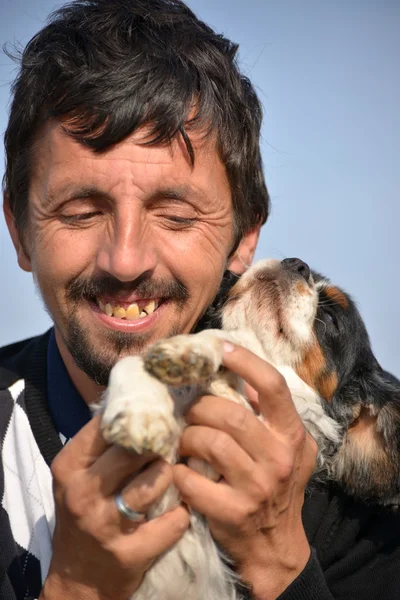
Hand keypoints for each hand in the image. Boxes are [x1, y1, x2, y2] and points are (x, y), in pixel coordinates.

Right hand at [41, 415, 188, 599]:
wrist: (78, 578)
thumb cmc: (84, 513)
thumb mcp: (79, 474)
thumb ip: (103, 443)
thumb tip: (139, 401)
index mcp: (69, 466)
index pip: (108, 425)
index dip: (138, 417)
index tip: (156, 415)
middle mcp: (83, 493)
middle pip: (134, 451)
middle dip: (158, 445)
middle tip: (170, 444)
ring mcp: (105, 525)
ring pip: (154, 482)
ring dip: (170, 475)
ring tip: (171, 476)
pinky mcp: (129, 553)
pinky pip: (172, 522)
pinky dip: (182, 513)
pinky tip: (181, 508)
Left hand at [173, 343, 316, 599]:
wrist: (275, 547)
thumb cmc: (277, 487)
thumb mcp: (289, 448)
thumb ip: (272, 415)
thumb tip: (241, 374)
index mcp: (292, 435)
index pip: (273, 386)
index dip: (245, 361)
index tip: (220, 347)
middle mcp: (279, 458)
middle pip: (230, 414)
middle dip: (200, 407)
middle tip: (186, 409)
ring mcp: (257, 487)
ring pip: (209, 442)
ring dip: (187, 436)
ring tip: (183, 438)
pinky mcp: (232, 511)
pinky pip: (192, 478)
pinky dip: (178, 471)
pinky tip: (178, 469)